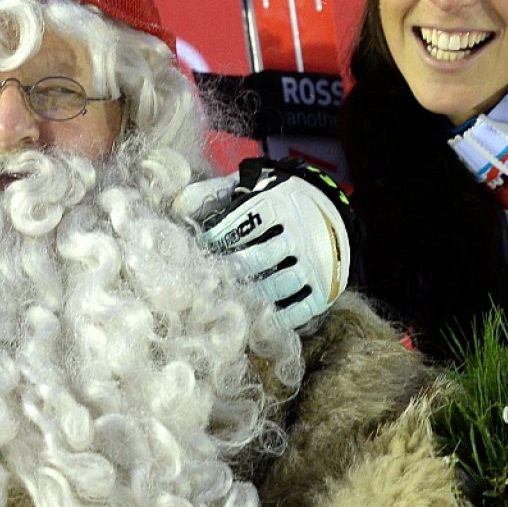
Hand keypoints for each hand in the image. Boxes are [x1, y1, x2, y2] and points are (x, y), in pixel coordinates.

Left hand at [185, 157, 354, 331]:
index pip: (243, 223)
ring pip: (278, 286)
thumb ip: (212, 194)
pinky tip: (256, 319)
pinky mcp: (326, 289)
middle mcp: (302, 232)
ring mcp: (316, 263)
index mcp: (279, 204)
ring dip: (249, 296)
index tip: (201, 248)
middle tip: (208, 280)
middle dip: (229, 271)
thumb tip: (178, 206)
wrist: (329, 213)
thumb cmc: (273, 201)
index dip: (218, 238)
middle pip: (259, 258)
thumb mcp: (247, 187)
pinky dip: (276, 319)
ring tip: (228, 301)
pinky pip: (299, 310)